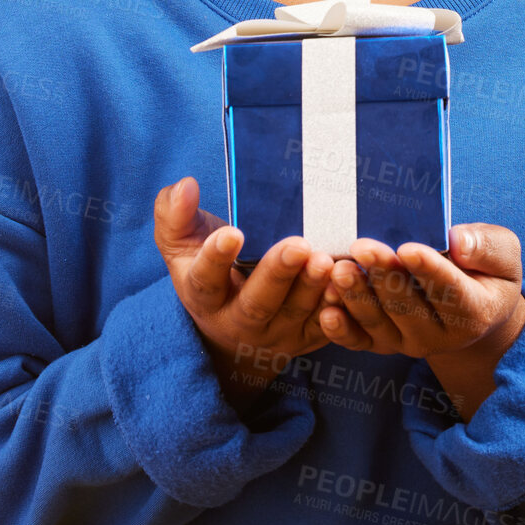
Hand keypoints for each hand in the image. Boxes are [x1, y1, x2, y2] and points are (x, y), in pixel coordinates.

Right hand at [154, 177, 334, 413]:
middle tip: (298, 245)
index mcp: (204, 296)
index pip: (206, 280)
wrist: (232, 329)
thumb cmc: (209, 271)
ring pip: (295, 315)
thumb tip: (185, 185)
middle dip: (277, 275)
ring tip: (326, 260)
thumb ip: (175, 215)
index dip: (216, 259)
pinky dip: (339, 308)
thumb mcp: (182, 245)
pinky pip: (326, 327)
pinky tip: (349, 282)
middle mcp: (237, 322)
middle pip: (256, 304)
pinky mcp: (307, 338)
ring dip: (312, 288)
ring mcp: (276, 334)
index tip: (232, 233)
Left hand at [317, 224, 524, 421]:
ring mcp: (408, 341)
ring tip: (339, 270)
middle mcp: (440, 335)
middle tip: (362, 247)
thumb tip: (459, 243)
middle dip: (383, 277)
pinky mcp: (382, 343)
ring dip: (356, 298)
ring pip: (379, 323)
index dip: (429, 270)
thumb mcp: (503, 254)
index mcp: (474, 312)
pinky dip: (341, 329)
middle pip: (408, 307)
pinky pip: (359, 341)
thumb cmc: (485, 270)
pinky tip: (326, 310)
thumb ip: (487, 247)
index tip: (408, 249)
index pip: (450, 292)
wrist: (473, 307)